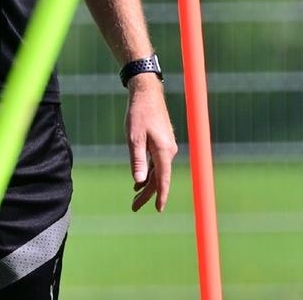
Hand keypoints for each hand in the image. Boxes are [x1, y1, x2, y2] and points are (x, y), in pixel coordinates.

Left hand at [125, 75, 177, 211]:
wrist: (146, 93)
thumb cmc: (138, 114)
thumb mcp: (134, 137)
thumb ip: (137, 160)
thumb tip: (139, 181)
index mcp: (163, 151)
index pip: (163, 179)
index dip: (161, 196)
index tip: (158, 210)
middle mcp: (168, 151)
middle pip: (160, 178)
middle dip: (147, 194)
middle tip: (134, 207)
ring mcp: (166, 147)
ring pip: (158, 171)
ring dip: (147, 185)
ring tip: (135, 198)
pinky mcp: (162, 143)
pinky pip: (157, 163)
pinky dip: (148, 173)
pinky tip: (139, 182)